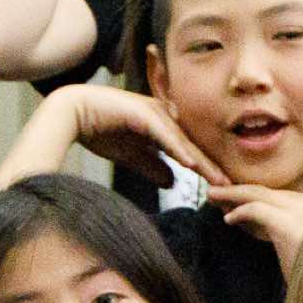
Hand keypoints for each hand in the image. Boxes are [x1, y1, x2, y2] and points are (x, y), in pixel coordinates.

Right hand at [49, 85, 229, 187]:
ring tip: (219, 181)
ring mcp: (156, 113)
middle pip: (194, 147)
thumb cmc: (100, 130)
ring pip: (184, 142)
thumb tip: (172, 183)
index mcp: (165, 126)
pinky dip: (178, 149)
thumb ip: (153, 167)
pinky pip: (165, 135)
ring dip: (202, 163)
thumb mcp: (132, 156)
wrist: (70, 113)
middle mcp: (166, 117)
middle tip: (233, 189)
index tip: (223, 190)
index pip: (191, 151)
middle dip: (213, 168)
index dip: (207, 170)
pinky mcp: (143, 114)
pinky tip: (191, 165)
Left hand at [208, 184, 302, 274]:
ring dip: (232, 195)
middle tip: (216, 192)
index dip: (257, 197)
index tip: (237, 202)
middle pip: (269, 192)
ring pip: (259, 194)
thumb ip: (296, 235)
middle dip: (239, 191)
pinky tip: (228, 219)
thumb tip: (268, 229)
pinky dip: (239, 212)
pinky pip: (255, 210)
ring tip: (212, 195)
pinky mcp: (288, 224)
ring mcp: (302, 212)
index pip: (282, 197)